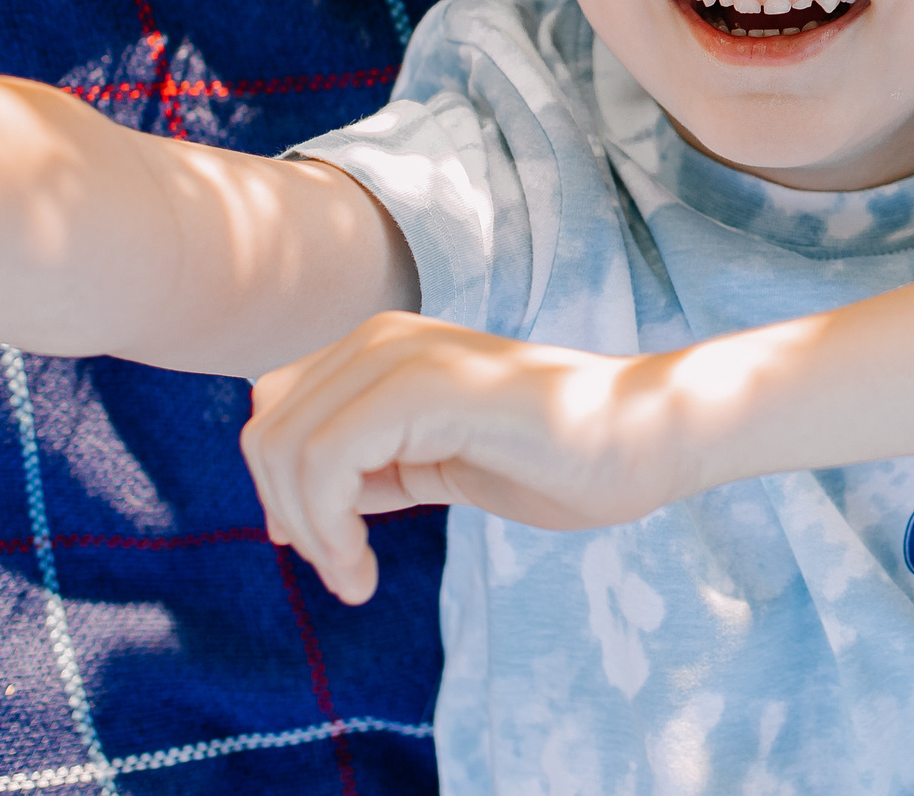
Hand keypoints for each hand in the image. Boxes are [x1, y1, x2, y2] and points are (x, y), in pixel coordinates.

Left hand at [241, 311, 688, 603]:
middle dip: (290, 517)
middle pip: (268, 432)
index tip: (330, 553)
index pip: (276, 414)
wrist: (646, 437)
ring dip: (310, 532)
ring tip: (355, 577)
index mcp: (382, 348)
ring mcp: (403, 354)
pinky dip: (328, 528)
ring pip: (287, 447)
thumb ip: (371, 470)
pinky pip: (326, 460)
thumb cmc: (559, 458)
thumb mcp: (436, 465)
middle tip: (345, 573)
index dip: (282, 493)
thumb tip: (290, 517)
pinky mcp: (426, 385)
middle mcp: (382, 337)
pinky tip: (364, 569)